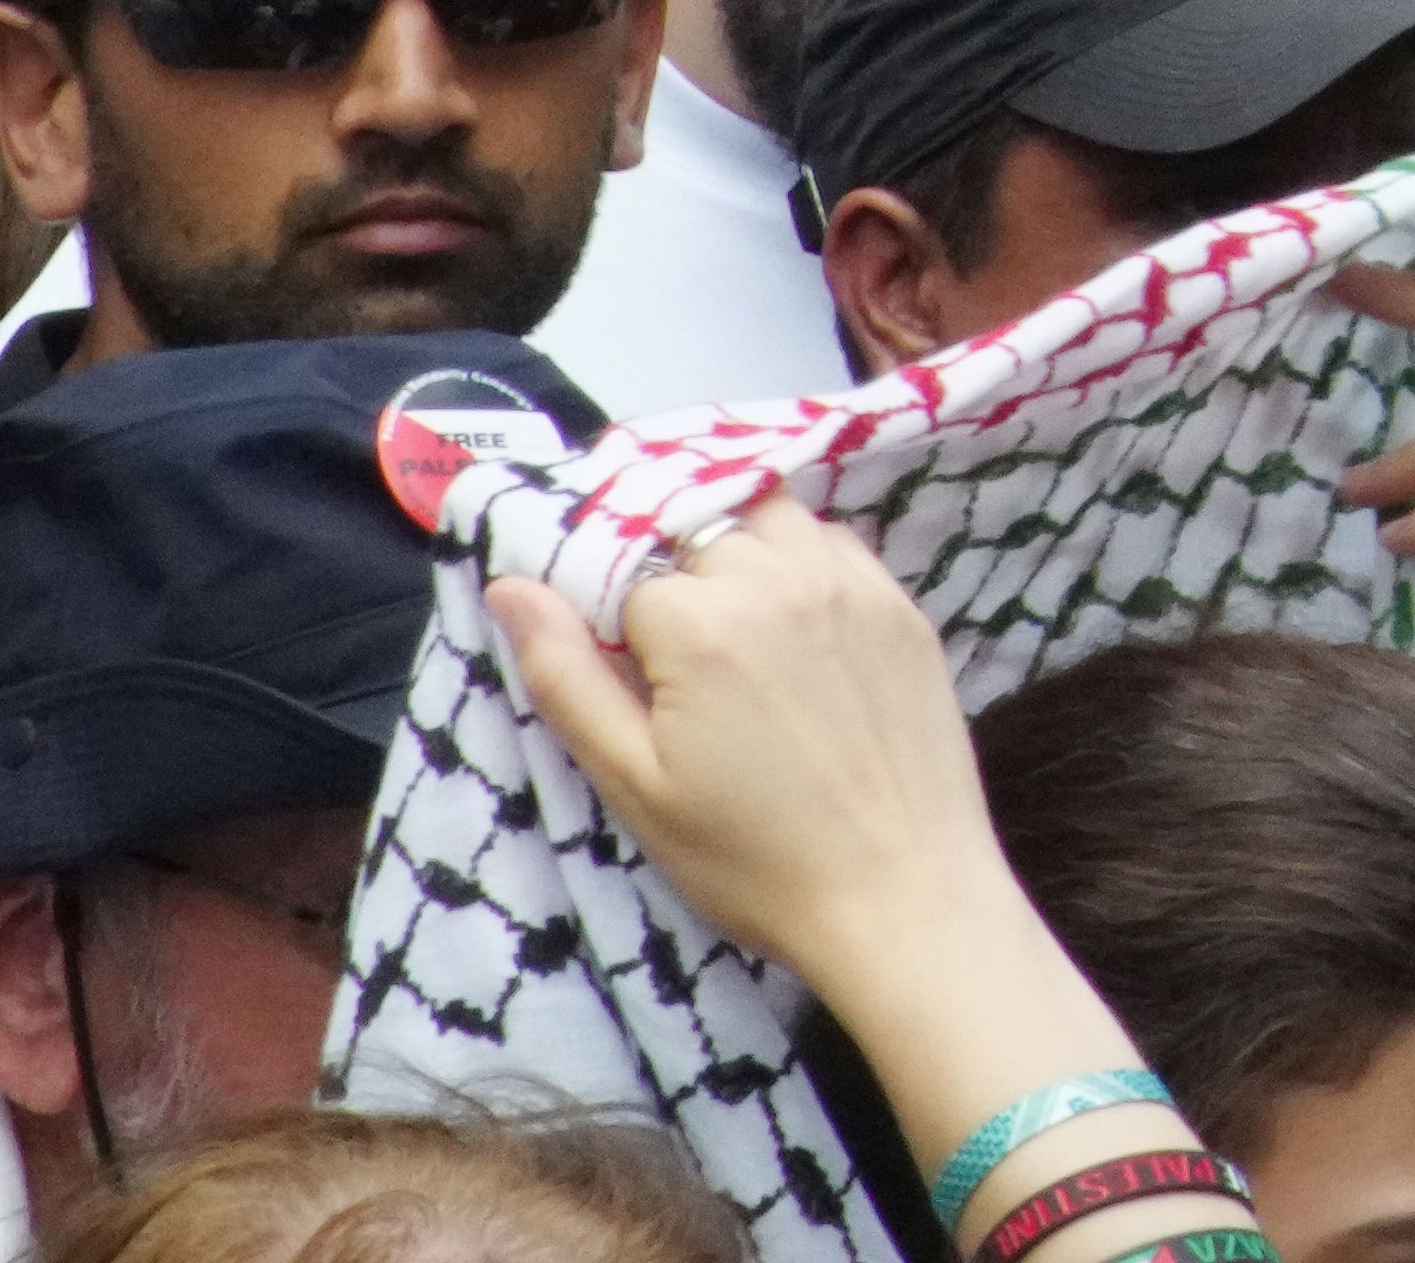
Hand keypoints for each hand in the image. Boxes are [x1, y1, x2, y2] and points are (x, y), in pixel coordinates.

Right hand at [488, 508, 1021, 999]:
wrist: (899, 893)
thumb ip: (566, 675)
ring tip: (724, 634)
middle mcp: (781, 578)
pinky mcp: (903, 606)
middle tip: (668, 660)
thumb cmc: (750, 857)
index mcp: (702, 622)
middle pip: (694, 534)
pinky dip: (799, 561)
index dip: (606, 616)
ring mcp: (852, 585)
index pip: (621, 571)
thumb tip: (510, 585)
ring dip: (733, 553)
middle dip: (668, 577)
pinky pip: (834, 544)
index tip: (617, 666)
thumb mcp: (633, 783)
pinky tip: (789, 625)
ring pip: (768, 520)